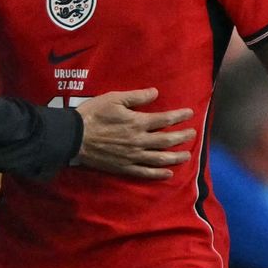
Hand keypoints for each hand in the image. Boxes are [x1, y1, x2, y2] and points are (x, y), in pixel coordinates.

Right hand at [74, 88, 193, 179]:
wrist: (74, 136)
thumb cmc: (93, 114)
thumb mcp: (114, 99)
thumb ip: (136, 97)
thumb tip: (155, 93)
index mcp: (137, 122)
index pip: (165, 119)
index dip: (179, 116)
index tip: (190, 113)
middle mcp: (139, 141)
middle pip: (167, 140)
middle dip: (183, 136)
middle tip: (193, 133)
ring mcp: (132, 156)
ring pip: (160, 158)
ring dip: (176, 157)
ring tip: (187, 154)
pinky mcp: (124, 167)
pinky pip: (145, 173)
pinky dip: (158, 174)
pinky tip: (168, 173)